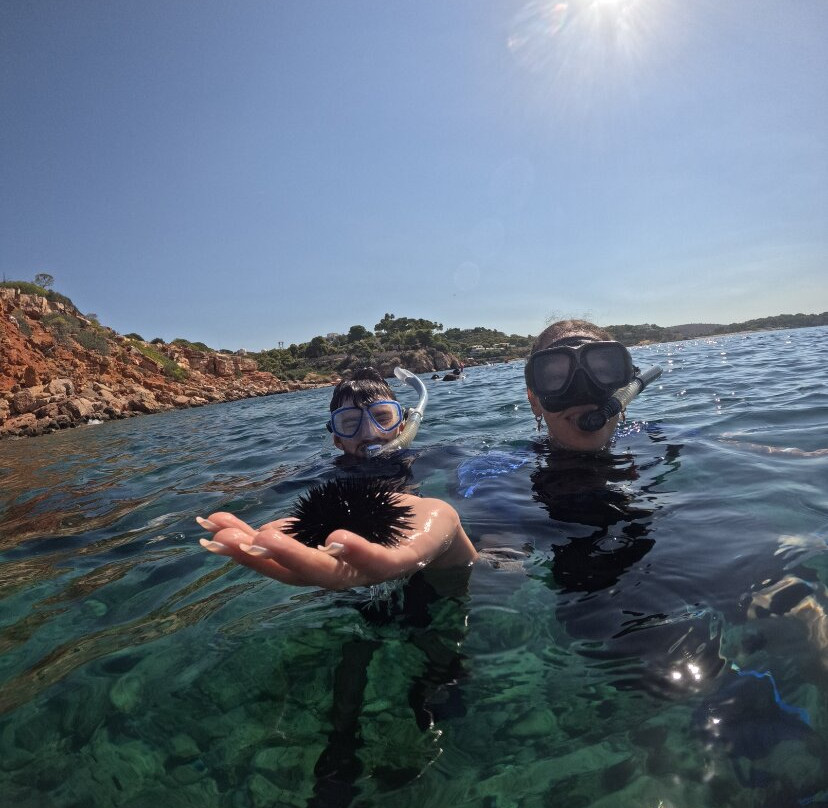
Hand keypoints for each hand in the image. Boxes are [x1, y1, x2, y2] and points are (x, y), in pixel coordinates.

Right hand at [197, 494, 476, 589]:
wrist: (436, 525)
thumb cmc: (382, 523)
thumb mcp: (334, 518)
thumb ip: (301, 529)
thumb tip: (256, 531)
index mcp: (323, 564)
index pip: (276, 560)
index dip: (242, 548)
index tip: (210, 529)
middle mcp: (343, 575)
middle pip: (293, 573)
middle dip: (256, 556)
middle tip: (223, 538)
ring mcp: (372, 572)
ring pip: (329, 572)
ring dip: (295, 555)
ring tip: (265, 537)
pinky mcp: (403, 561)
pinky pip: (378, 562)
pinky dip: (357, 552)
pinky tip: (335, 538)